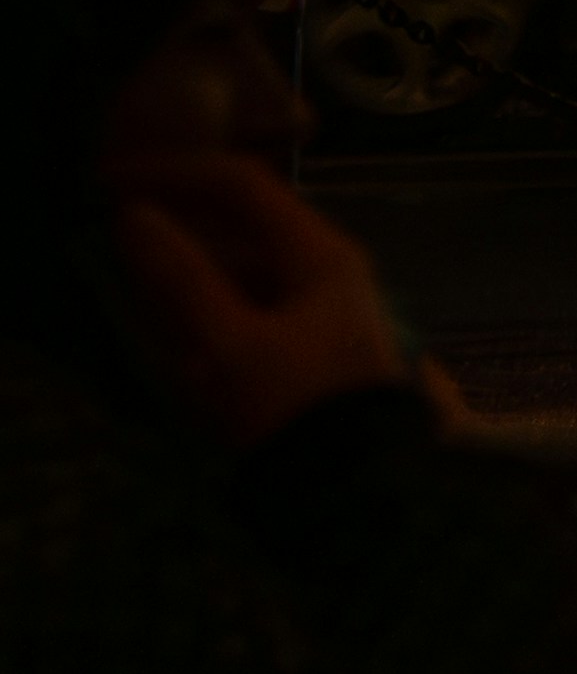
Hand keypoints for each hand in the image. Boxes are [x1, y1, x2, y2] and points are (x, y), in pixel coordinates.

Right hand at [112, 148, 420, 454]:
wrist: (363, 498)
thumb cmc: (303, 412)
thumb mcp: (235, 348)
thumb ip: (184, 281)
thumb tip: (133, 218)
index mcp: (320, 254)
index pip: (242, 185)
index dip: (178, 175)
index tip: (115, 186)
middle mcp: (326, 272)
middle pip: (238, 235)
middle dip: (179, 244)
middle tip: (122, 257)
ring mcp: (320, 315)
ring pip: (239, 283)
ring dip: (191, 296)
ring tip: (153, 325)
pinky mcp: (307, 357)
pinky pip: (248, 325)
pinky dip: (210, 335)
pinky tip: (189, 369)